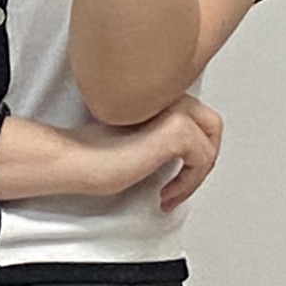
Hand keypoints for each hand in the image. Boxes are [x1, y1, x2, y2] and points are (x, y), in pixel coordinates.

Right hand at [69, 92, 222, 212]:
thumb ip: (163, 131)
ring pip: (210, 142)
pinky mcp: (176, 128)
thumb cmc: (94, 152)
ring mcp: (173, 107)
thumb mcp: (139, 137)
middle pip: (210, 123)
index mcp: (157, 92)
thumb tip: (192, 152)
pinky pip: (203, 159)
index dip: (190, 148)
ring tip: (172, 192)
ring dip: (195, 176)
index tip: (172, 175)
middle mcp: (167, 93)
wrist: (75, 159)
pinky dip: (189, 183)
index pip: (196, 114)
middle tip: (181, 183)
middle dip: (201, 159)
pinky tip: (165, 192)